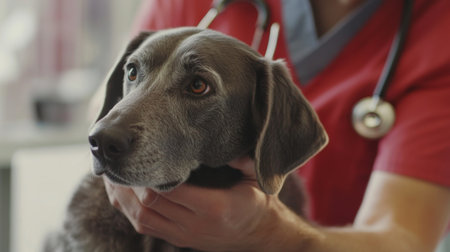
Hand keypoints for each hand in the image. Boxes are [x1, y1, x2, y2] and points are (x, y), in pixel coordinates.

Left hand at [103, 157, 291, 250]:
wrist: (254, 235)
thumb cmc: (253, 203)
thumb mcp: (255, 180)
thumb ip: (244, 161)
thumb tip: (226, 142)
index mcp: (212, 206)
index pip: (170, 190)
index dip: (149, 174)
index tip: (137, 155)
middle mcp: (193, 223)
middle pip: (149, 203)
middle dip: (128, 182)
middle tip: (116, 161)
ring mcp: (182, 233)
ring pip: (142, 217)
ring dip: (123, 197)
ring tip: (111, 175)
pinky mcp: (176, 238)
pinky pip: (145, 226)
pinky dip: (128, 210)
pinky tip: (119, 193)